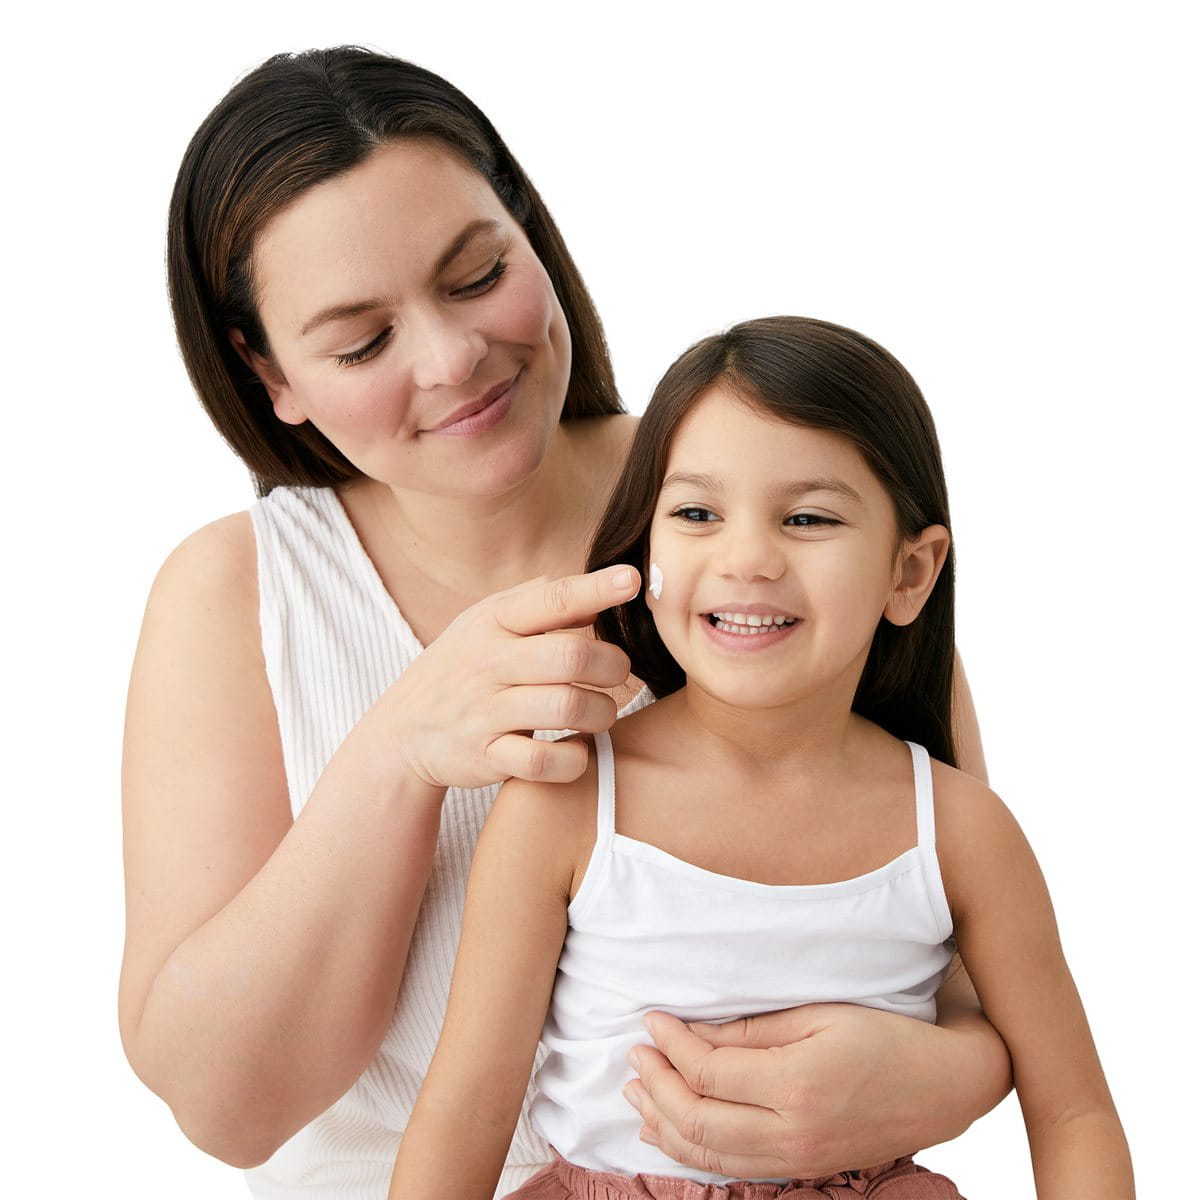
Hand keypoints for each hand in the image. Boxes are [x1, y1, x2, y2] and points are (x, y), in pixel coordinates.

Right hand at [387, 566, 640, 788]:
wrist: (402, 732)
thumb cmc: (461, 668)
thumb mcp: (485, 624)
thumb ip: (539, 604)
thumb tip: (596, 592)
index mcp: (492, 622)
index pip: (551, 599)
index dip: (595, 588)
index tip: (632, 579)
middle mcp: (487, 662)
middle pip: (570, 656)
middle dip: (612, 665)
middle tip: (618, 672)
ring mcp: (484, 712)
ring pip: (567, 707)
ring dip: (602, 712)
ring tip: (600, 713)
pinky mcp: (485, 757)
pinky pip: (543, 761)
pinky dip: (573, 759)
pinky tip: (576, 749)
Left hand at [623, 1004, 985, 1177]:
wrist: (942, 1088)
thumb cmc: (883, 1038)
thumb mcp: (819, 1017)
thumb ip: (752, 1032)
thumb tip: (691, 1035)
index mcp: (798, 1084)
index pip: (708, 1073)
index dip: (670, 1046)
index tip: (651, 1019)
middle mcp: (794, 1133)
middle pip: (698, 1122)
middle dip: (656, 1087)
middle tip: (635, 1053)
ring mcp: (798, 1160)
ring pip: (709, 1156)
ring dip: (664, 1123)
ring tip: (637, 1091)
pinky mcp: (802, 1171)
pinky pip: (734, 1170)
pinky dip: (693, 1152)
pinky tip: (670, 1131)